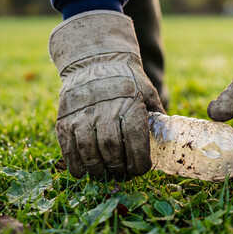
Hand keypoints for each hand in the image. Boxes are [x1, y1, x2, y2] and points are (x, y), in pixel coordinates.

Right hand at [49, 11, 164, 180]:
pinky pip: (68, 149)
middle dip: (118, 169)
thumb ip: (156, 116)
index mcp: (131, 104)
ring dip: (98, 170)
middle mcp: (106, 109)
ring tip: (105, 174)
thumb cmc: (126, 80)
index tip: (140, 170)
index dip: (139, 163)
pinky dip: (76, 166)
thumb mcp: (148, 91)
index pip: (135, 141)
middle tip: (122, 174)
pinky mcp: (64, 119)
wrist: (95, 59)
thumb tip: (168, 140)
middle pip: (111, 149)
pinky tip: (84, 171)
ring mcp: (82, 114)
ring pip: (89, 152)